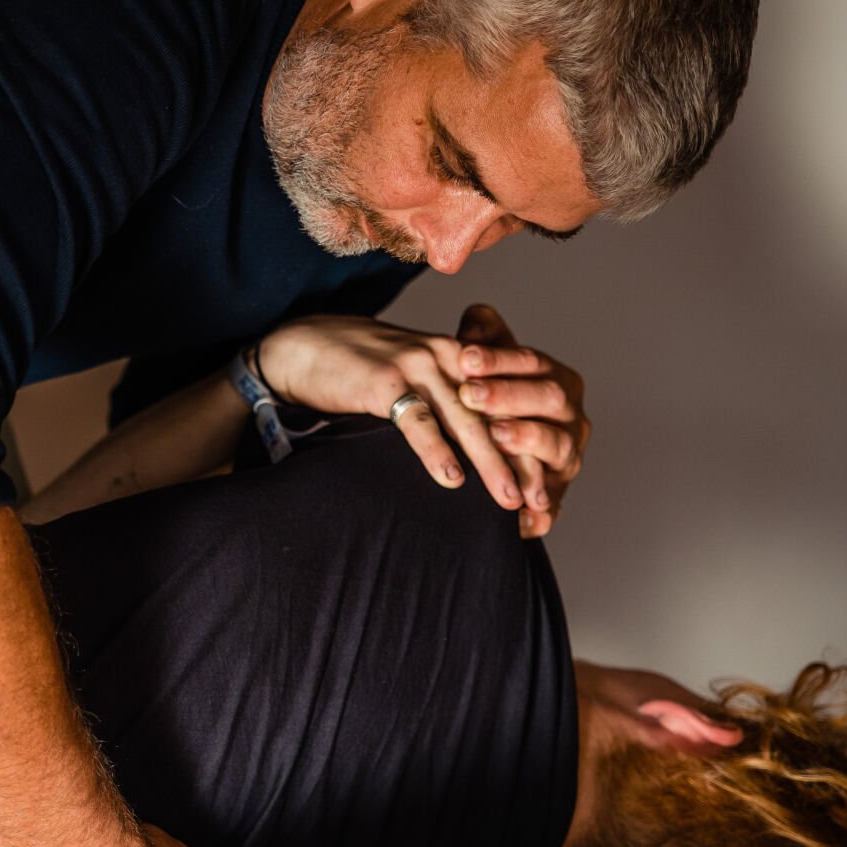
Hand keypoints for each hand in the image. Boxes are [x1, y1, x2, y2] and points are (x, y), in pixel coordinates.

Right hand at [257, 310, 589, 535]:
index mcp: (458, 357)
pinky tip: (452, 479)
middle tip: (540, 500)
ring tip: (508, 499)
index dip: (526, 446)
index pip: (504, 405)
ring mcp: (416, 366)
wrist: (303, 346)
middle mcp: (445, 356)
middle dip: (520, 459)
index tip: (544, 486)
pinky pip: (418, 420)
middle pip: (494, 415)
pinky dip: (437, 451)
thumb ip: (444, 405)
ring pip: (465, 419)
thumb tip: (471, 456)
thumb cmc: (358, 372)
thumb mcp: (412, 380)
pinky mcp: (384, 380)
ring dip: (490, 462)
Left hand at [453, 304, 587, 537]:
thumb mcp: (485, 370)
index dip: (499, 359)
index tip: (463, 355)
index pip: (532, 363)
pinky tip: (517, 512)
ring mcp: (568, 458)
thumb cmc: (491, 404)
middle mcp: (571, 418)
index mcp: (557, 381)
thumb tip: (476, 315)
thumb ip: (482, 339)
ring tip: (497, 435)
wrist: (499, 459)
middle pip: (548, 400)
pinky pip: (551, 505)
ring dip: (527, 440)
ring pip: (557, 447)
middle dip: (508, 395)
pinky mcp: (557, 497)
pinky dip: (537, 510)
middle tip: (470, 394)